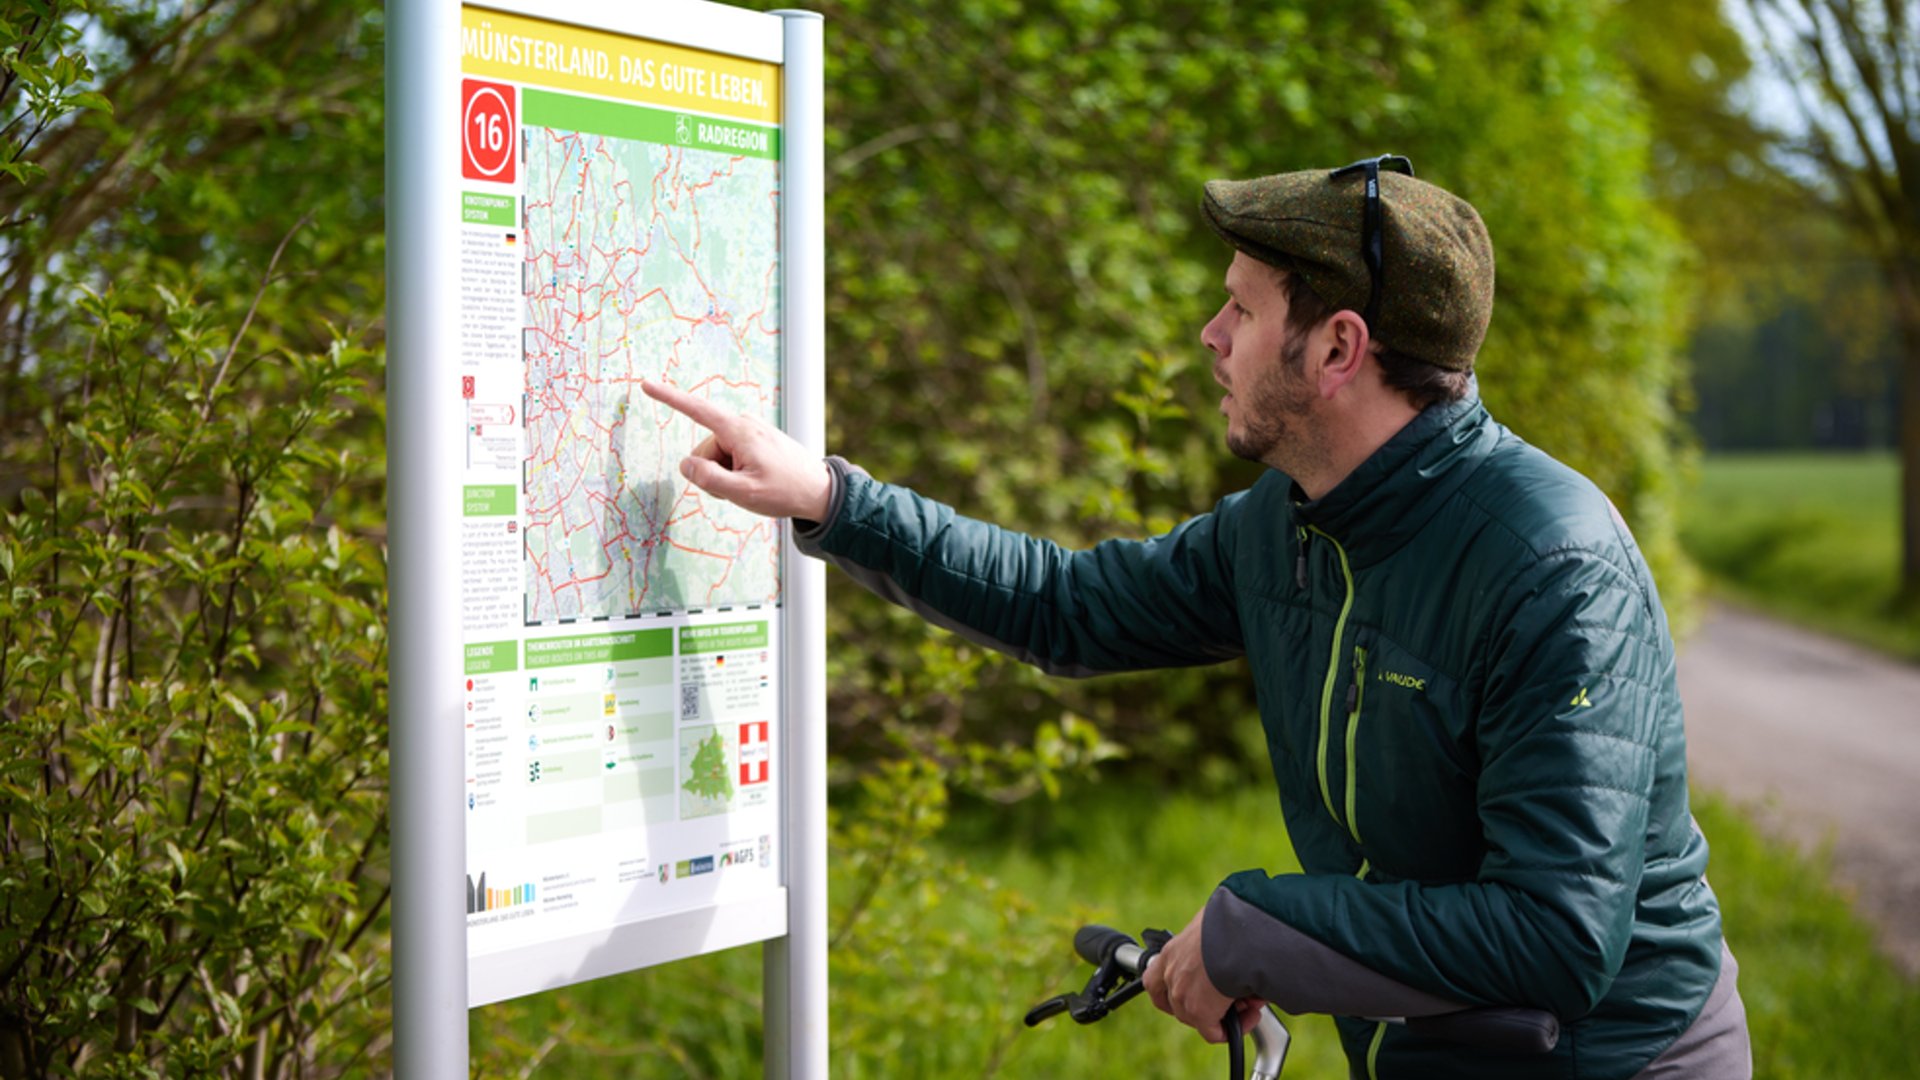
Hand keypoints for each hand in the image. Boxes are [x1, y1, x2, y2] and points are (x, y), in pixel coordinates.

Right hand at [640, 379, 831, 520]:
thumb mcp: (743, 492)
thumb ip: (709, 479)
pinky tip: (757, 481)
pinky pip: (730, 457)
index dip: (668, 398)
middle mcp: (743, 425)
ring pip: (716, 457)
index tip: (646, 385)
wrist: (819, 491)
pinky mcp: (755, 440)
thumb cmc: (785, 491)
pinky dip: (735, 473)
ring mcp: (750, 432)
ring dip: (725, 476)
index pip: (695, 410)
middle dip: (711, 473)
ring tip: (752, 486)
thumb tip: (684, 465)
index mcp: (738, 431)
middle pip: (704, 450)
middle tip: (740, 490)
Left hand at [1143, 907, 1268, 1043]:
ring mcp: (1181, 993)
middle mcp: (1171, 972)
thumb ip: (1214, 938)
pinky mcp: (1199, 1011)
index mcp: (1173, 950)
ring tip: (1250, 1001)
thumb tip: (1231, 937)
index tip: (1198, 991)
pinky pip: (1214, 1032)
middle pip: (1179, 1003)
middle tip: (1235, 996)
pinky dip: (1233, 1028)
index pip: (1156, 980)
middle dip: (1210, 1003)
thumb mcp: (1214, 925)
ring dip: (1224, 1014)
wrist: (1236, 931)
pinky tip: (1251, 1015)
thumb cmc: (1231, 919)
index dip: (1174, 991)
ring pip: (1198, 1018)